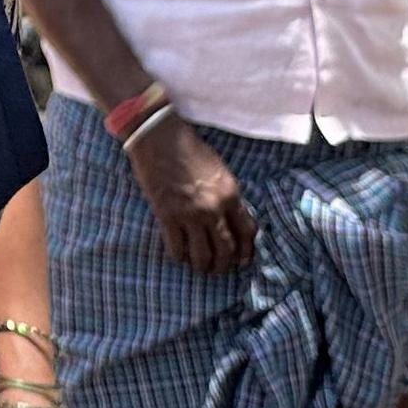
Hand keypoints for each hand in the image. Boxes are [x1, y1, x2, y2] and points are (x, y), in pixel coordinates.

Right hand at [125, 119, 253, 275]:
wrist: (159, 137)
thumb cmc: (189, 149)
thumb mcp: (219, 172)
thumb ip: (226, 197)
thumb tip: (230, 221)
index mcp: (231, 194)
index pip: (247, 232)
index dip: (246, 251)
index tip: (242, 260)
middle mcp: (214, 208)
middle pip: (226, 250)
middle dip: (223, 265)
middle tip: (218, 270)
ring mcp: (190, 214)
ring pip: (202, 255)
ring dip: (202, 266)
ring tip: (198, 267)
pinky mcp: (167, 216)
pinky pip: (177, 248)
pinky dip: (179, 257)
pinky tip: (178, 256)